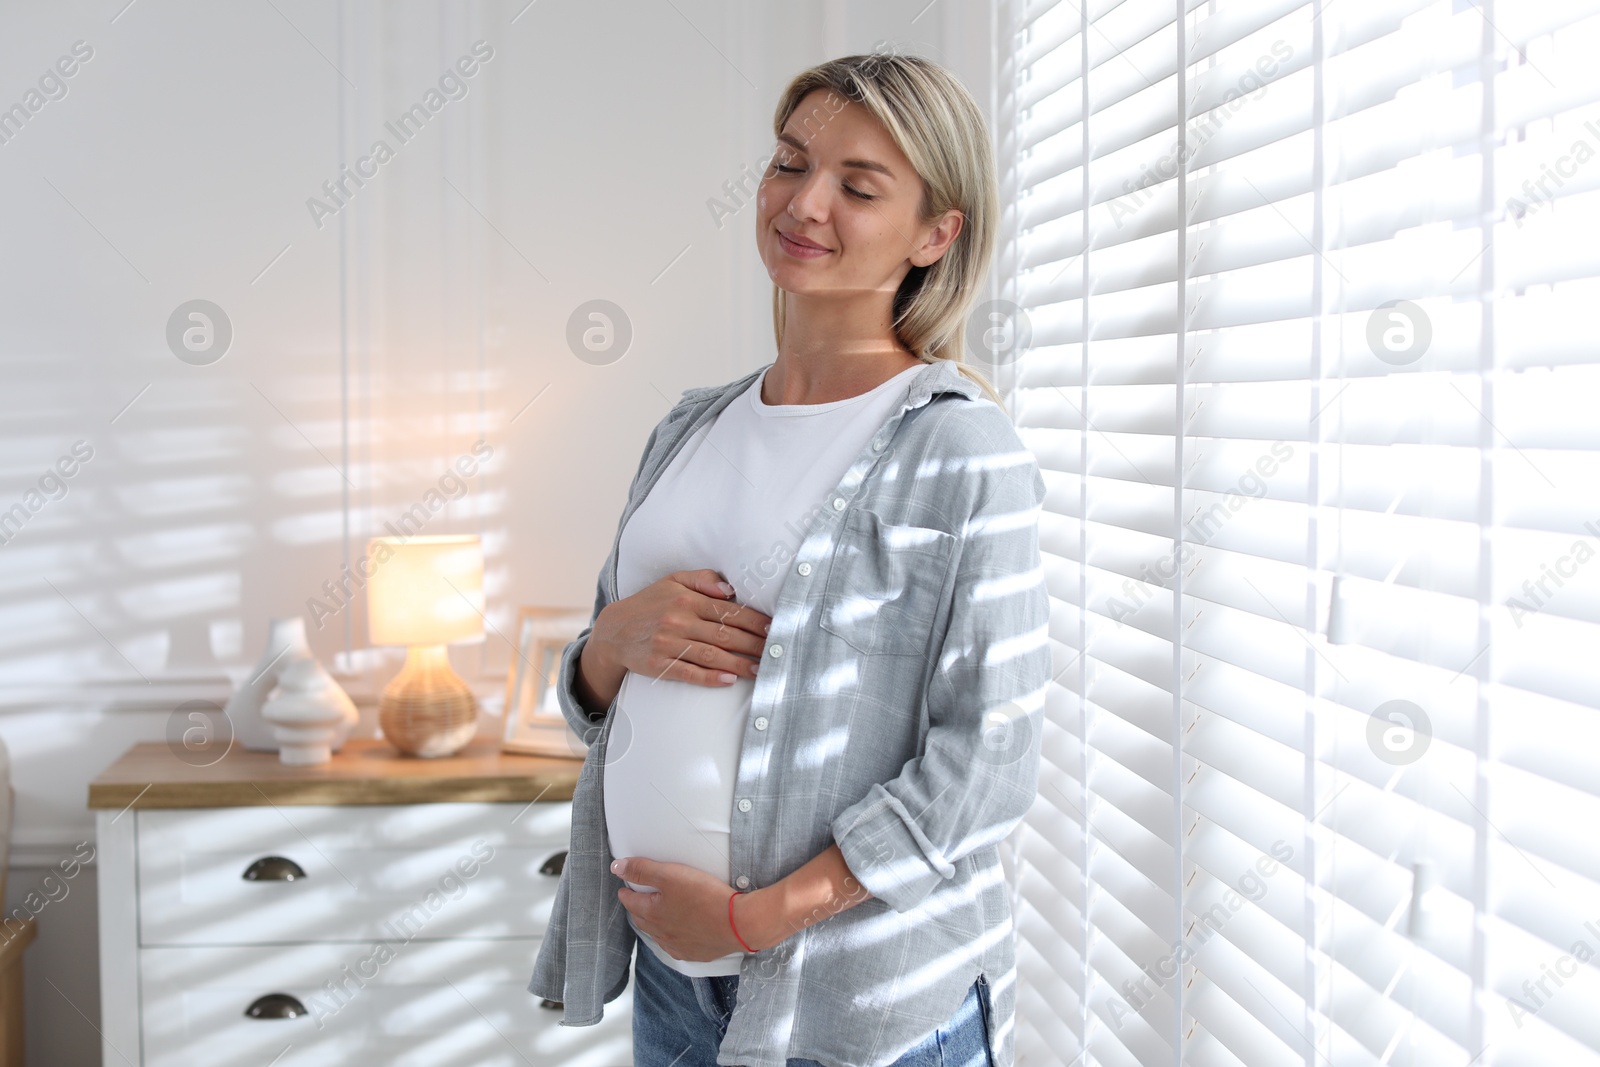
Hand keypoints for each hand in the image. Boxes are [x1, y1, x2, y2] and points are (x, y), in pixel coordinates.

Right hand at [589, 570, 771, 692]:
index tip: (774, 628)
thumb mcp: (673, 580)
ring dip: (739, 664)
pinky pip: (689, 673)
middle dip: (754, 644)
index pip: (728, 611)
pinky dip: (710, 678)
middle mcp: (678, 620)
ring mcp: (668, 644)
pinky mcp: (659, 665)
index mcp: (686, 599)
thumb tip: (731, 588)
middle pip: (725, 634)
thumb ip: (703, 578)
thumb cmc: (651, 603)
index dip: (754, 621)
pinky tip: (729, 680)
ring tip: (760, 670)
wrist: (614, 630)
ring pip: (711, 655)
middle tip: (776, 652)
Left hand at [613, 856, 774, 960]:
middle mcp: (661, 934)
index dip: (626, 891)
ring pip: (658, 934)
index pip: (630, 901)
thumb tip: (616, 868)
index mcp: (651, 914)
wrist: (739, 924)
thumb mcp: (671, 875)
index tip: (625, 886)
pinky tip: (678, 933)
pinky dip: (672, 937)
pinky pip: (676, 946)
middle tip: (638, 898)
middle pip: (642, 919)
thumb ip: (643, 870)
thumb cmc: (706, 897)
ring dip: (654, 923)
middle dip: (637, 907)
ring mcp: (678, 946)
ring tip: (656, 914)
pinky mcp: (695, 953)